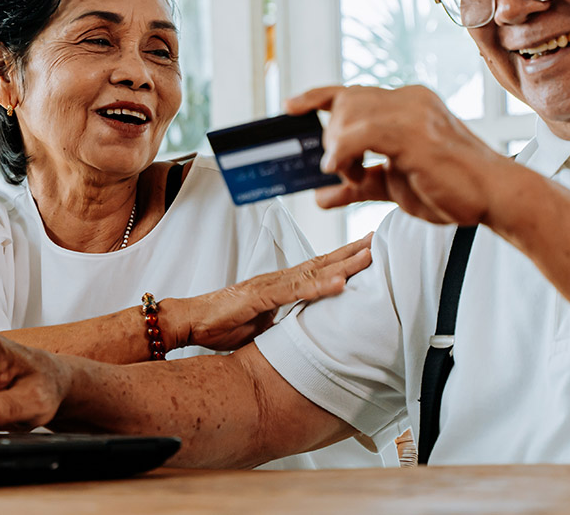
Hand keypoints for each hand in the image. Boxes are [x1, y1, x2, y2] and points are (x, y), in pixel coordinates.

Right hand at [167, 233, 372, 351]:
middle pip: (322, 262)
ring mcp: (268, 285)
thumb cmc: (220, 324)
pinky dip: (318, 287)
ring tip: (369, 256)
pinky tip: (338, 284)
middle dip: (353, 251)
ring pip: (312, 271)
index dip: (345, 259)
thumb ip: (283, 321)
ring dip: (343, 264)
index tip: (370, 251)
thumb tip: (304, 330)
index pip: (318, 268)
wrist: (188, 321)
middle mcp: (277, 279)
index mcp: (280, 285)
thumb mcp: (262, 326)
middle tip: (381, 239)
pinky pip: (292, 291)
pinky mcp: (258, 297)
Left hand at [286, 84, 512, 225]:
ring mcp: (413, 112)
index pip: (352, 91)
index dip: (317, 96)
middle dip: (330, 137)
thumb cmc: (452, 189)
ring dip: (337, 149)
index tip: (290, 106)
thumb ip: (357, 184)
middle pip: (344, 102)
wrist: (494, 198)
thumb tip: (321, 195)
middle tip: (343, 170)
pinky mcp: (414, 133)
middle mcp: (409, 99)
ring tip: (352, 175)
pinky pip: (360, 133)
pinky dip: (343, 153)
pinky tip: (345, 171)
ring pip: (348, 114)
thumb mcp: (392, 186)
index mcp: (407, 104)